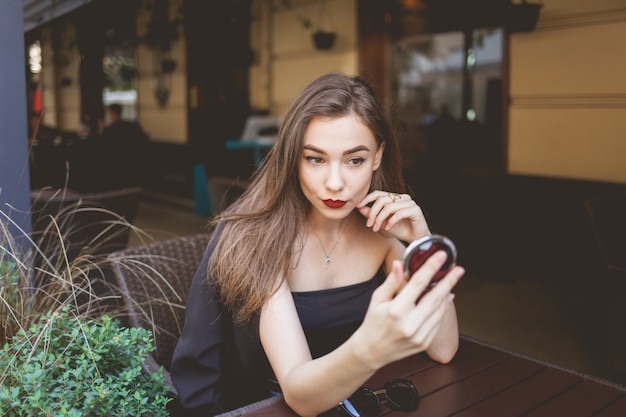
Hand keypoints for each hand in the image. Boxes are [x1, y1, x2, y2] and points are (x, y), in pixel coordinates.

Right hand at [351, 253, 463, 367]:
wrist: (372, 351)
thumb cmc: (373, 322)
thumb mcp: (377, 299)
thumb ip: (391, 282)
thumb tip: (399, 263)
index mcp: (396, 310)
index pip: (418, 284)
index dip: (431, 267)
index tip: (441, 256)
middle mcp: (409, 324)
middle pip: (435, 297)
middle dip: (449, 280)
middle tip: (459, 268)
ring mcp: (419, 335)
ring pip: (439, 310)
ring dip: (448, 293)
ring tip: (454, 280)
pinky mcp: (424, 343)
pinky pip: (438, 322)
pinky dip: (443, 309)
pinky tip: (446, 298)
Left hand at [357, 190, 429, 241]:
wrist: (415, 239)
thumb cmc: (399, 230)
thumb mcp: (381, 222)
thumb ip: (371, 214)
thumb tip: (359, 206)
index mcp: (395, 198)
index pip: (378, 194)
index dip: (367, 199)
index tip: (358, 206)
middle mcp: (402, 197)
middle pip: (382, 200)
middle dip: (373, 213)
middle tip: (369, 224)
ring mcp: (410, 202)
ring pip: (389, 207)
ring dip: (380, 219)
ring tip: (377, 228)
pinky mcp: (415, 209)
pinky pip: (399, 213)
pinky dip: (391, 221)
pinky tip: (388, 228)